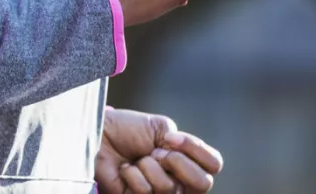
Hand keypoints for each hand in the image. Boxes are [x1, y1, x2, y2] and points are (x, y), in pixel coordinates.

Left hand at [95, 107, 222, 193]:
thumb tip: (179, 160)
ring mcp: (160, 192)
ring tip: (137, 160)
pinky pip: (145, 191)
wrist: (101, 134)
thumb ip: (182, 143)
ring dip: (149, 166)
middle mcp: (179, 180)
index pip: (214, 165)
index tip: (170, 137)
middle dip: (177, 162)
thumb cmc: (129, 130)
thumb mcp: (162, 128)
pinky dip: (132, 175)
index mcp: (187, 161)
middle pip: (202, 184)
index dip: (196, 150)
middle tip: (156, 152)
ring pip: (169, 187)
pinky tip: (124, 170)